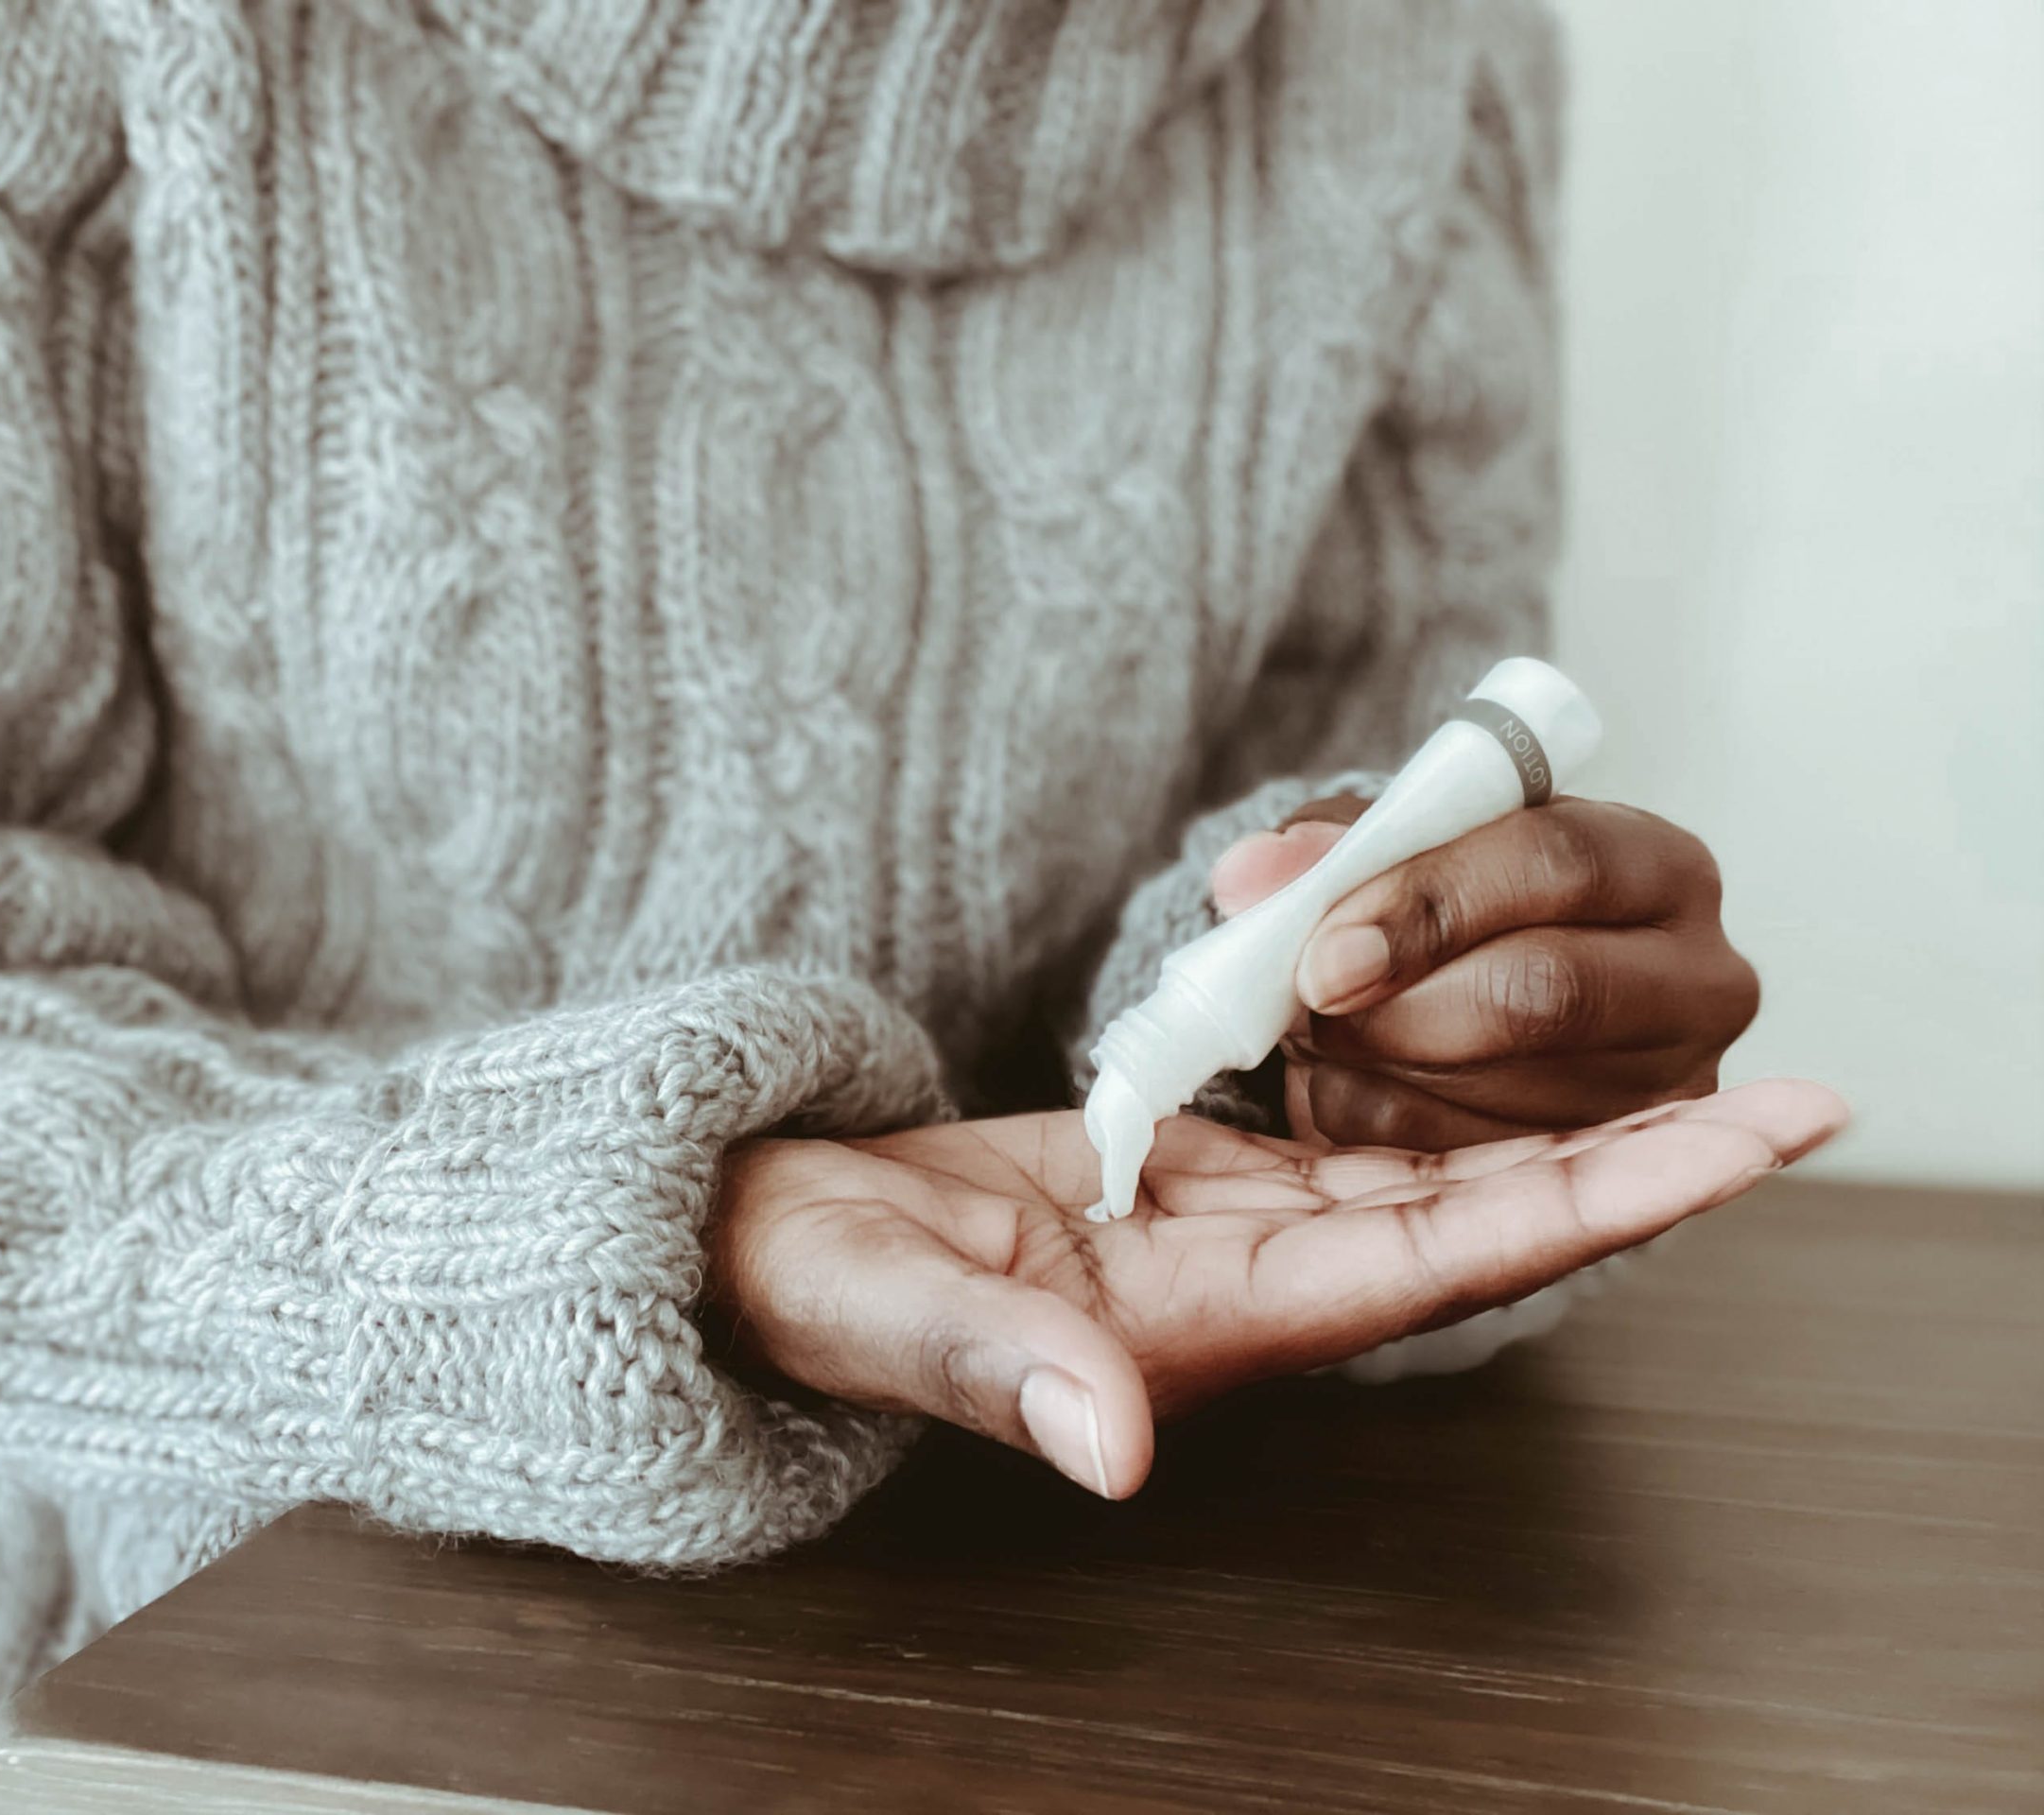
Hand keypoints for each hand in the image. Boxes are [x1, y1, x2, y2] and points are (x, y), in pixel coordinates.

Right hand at [705, 1082, 1843, 1496]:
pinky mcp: (1191, 1182)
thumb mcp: (891, 1313)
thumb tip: (1118, 1451)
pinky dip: (1437, 1094)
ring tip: (1696, 1066)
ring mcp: (1230, 1234)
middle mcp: (1255, 1287)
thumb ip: (1002, 1372)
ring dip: (1563, 1127)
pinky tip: (1507, 1058)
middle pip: (1483, 1219)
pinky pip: (1345, 1139)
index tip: (1738, 1146)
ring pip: (1431, 1173)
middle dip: (1640, 1162)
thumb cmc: (822, 1283)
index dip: (1598, 1200)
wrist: (775, 1244)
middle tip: (1798, 1093)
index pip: (1443, 1256)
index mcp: (1209, 1323)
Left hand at [1211, 796, 1760, 1148]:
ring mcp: (1668, 1091)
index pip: (1555, 864)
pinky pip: (1475, 1165)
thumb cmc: (1452, 909)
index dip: (1429, 906)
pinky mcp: (1613, 1172)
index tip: (1325, 951)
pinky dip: (1386, 1125)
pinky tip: (1358, 1083)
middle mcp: (1699, 979)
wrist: (1486, 996)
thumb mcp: (1398, 851)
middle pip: (1543, 991)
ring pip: (1507, 1094)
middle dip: (1400, 1006)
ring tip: (1327, 1032)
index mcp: (1657, 865)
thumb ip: (1328, 852)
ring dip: (1382, 1069)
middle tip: (1310, 1009)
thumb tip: (1253, 875)